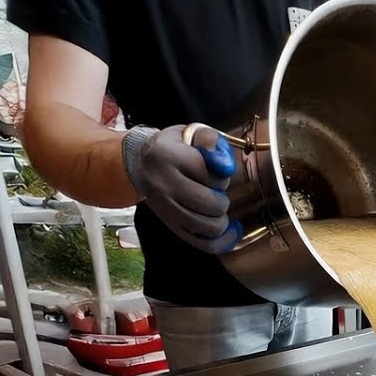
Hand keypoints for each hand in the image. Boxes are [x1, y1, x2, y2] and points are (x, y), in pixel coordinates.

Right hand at [123, 125, 241, 253]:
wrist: (144, 164)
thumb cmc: (175, 147)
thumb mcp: (190, 132)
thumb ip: (211, 141)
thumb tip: (225, 165)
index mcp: (165, 156)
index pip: (207, 173)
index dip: (222, 173)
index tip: (219, 169)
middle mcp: (162, 185)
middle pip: (209, 203)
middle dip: (222, 197)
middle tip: (217, 190)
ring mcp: (164, 209)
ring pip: (207, 226)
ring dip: (222, 219)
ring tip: (219, 208)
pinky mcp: (170, 225)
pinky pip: (201, 243)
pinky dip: (221, 241)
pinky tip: (231, 231)